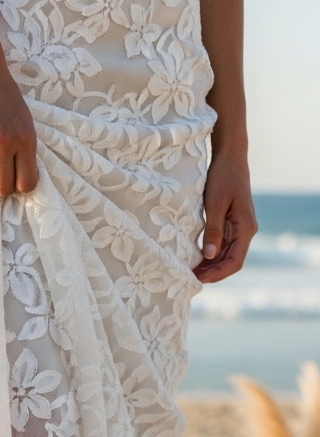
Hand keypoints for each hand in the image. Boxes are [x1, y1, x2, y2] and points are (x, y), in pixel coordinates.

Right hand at [0, 63, 37, 196]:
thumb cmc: (5, 98)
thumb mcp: (25, 121)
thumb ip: (25, 150)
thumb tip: (22, 182)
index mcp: (25, 139)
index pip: (27, 184)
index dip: (21, 185)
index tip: (16, 178)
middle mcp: (5, 143)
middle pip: (3, 188)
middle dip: (1, 184)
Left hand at [193, 147, 257, 282]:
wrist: (230, 157)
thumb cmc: (223, 177)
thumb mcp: (215, 204)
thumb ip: (213, 230)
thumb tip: (209, 256)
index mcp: (246, 228)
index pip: (235, 261)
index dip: (218, 274)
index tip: (199, 279)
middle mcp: (246, 231)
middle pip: (231, 261)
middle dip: (212, 273)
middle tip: (190, 279)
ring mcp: (240, 228)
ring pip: (226, 255)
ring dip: (211, 265)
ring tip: (191, 272)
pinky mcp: (232, 224)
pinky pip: (223, 245)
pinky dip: (211, 254)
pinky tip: (197, 258)